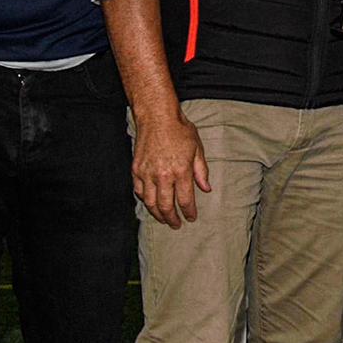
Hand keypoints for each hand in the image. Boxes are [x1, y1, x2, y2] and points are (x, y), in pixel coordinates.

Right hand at [132, 110, 210, 228]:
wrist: (157, 117)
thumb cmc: (180, 131)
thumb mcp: (197, 149)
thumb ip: (201, 172)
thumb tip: (206, 189)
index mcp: (181, 171)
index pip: (185, 200)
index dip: (189, 212)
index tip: (191, 218)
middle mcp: (163, 175)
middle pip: (166, 206)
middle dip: (172, 218)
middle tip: (176, 224)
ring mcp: (147, 173)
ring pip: (150, 202)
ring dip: (157, 214)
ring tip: (163, 219)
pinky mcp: (136, 170)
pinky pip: (138, 191)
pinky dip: (144, 200)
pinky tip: (150, 203)